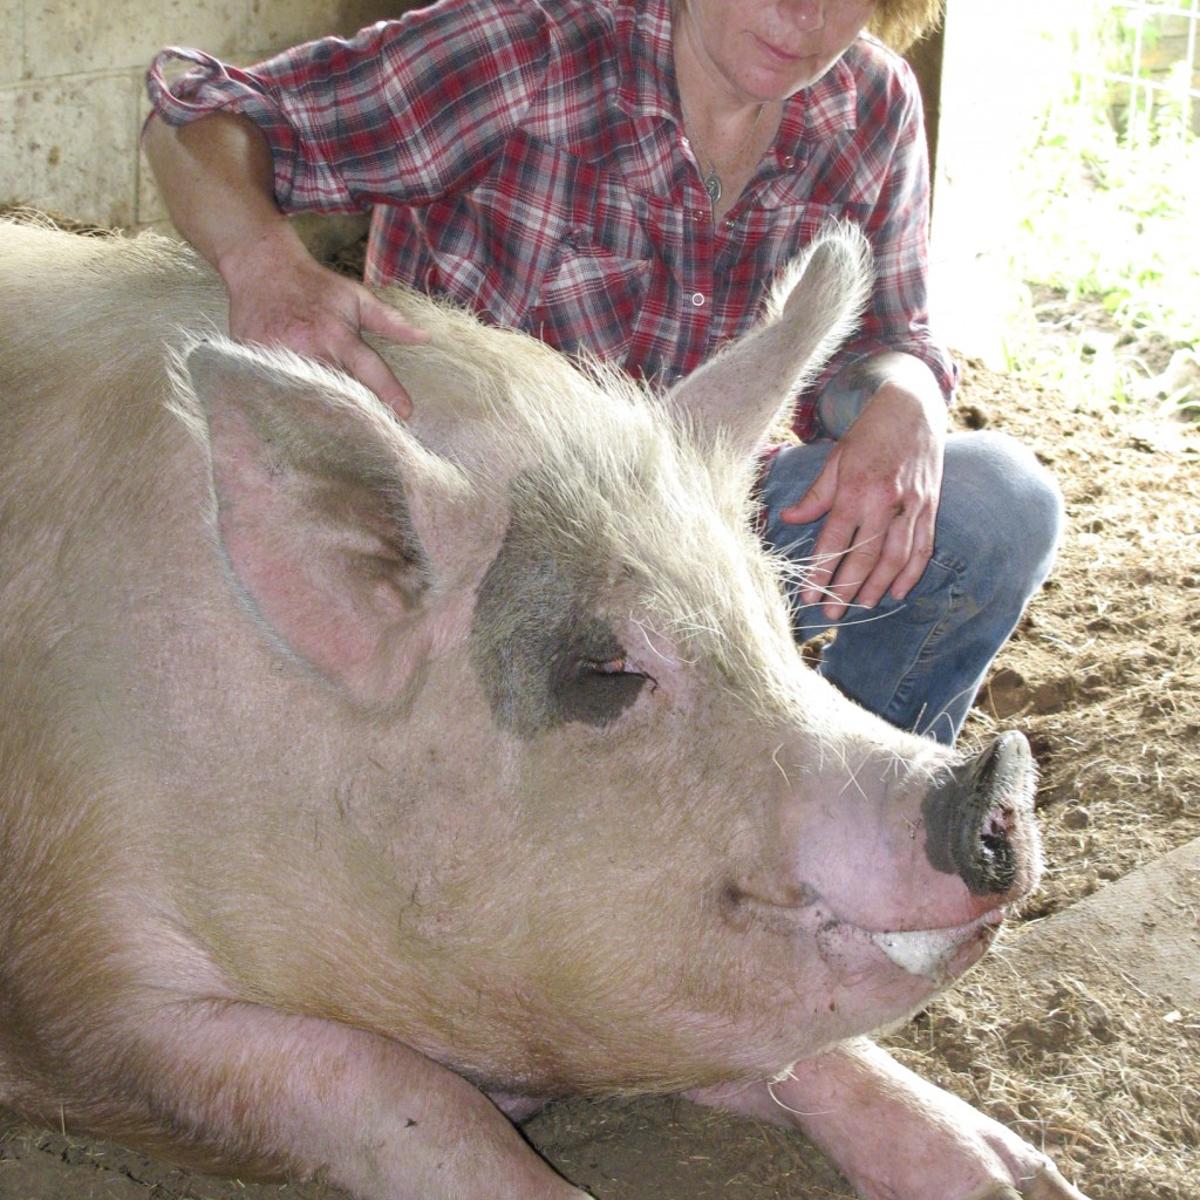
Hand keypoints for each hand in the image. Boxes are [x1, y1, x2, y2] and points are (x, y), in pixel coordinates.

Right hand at [220, 228, 427, 416]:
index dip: (388, 392)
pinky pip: (279, 397)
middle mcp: (307, 350)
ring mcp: (279, 361)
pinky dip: (295, 411)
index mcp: (336, 335)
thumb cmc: (315, 286)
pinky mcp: (256, 367)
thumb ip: (389, 321)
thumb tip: (424, 336)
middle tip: (379, 432)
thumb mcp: (356, 297)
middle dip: (359, 413)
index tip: (406, 413)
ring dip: (328, 419)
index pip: (368, 369)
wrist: (262, 269)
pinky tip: (311, 425)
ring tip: (348, 437)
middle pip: (337, 394)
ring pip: (307, 402)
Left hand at [780, 377, 945, 620]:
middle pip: (865, 557)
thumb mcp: (835, 460)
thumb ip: (815, 496)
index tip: (808, 596)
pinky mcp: (930, 507)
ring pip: (896, 558)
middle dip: (846, 589)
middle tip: (831, 613)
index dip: (820, 573)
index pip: (835, 541)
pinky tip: (898, 592)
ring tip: (861, 606)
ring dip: (878, 587)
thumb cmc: (868, 435)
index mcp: (856, 489)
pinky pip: (923, 547)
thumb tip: (788, 519)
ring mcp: (912, 505)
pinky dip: (912, 573)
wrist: (912, 408)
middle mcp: (886, 501)